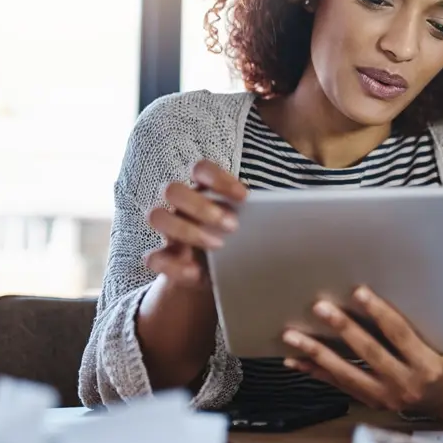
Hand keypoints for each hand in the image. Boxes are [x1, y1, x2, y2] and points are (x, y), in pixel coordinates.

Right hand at [144, 160, 247, 288]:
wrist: (222, 273)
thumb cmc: (239, 239)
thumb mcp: (250, 224)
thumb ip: (259, 213)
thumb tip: (289, 212)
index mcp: (202, 189)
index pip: (200, 169)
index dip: (218, 179)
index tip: (245, 197)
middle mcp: (180, 205)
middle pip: (173, 190)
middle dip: (201, 206)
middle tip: (233, 225)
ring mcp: (168, 229)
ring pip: (156, 216)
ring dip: (187, 230)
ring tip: (218, 246)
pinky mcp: (162, 256)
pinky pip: (153, 257)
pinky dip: (174, 265)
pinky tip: (196, 273)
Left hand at [282, 286, 442, 420]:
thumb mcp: (439, 345)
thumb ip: (410, 330)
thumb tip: (371, 300)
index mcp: (426, 365)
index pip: (399, 334)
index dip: (379, 312)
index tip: (359, 292)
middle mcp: (405, 384)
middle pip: (370, 352)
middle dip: (343, 328)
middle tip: (320, 307)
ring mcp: (386, 397)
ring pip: (347, 372)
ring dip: (317, 353)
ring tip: (294, 336)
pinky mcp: (372, 404)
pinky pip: (340, 385)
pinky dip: (317, 372)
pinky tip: (297, 361)